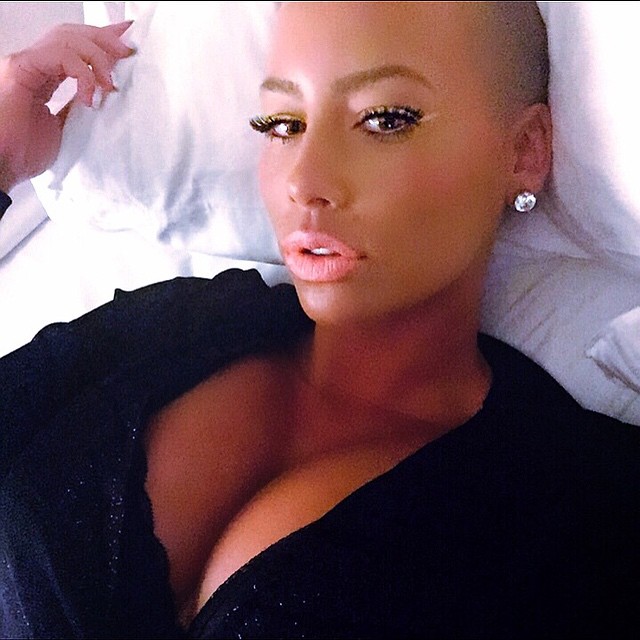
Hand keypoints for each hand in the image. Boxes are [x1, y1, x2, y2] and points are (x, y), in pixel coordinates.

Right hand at [0, 21, 133, 192]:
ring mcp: (27, 64)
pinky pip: (58, 55)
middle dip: (105, 39)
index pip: (76, 47)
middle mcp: (35, 64)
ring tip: (110, 84)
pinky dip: (81, 73)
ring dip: (97, 57)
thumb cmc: (27, 152)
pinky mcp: (21, 70)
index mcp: (46, 76)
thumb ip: (79, 108)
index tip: (129, 44)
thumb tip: (105, 97)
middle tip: (128, 53)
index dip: (102, 40)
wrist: (4, 166)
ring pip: (67, 39)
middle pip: (73, 34)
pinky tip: (88, 97)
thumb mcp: (66, 127)